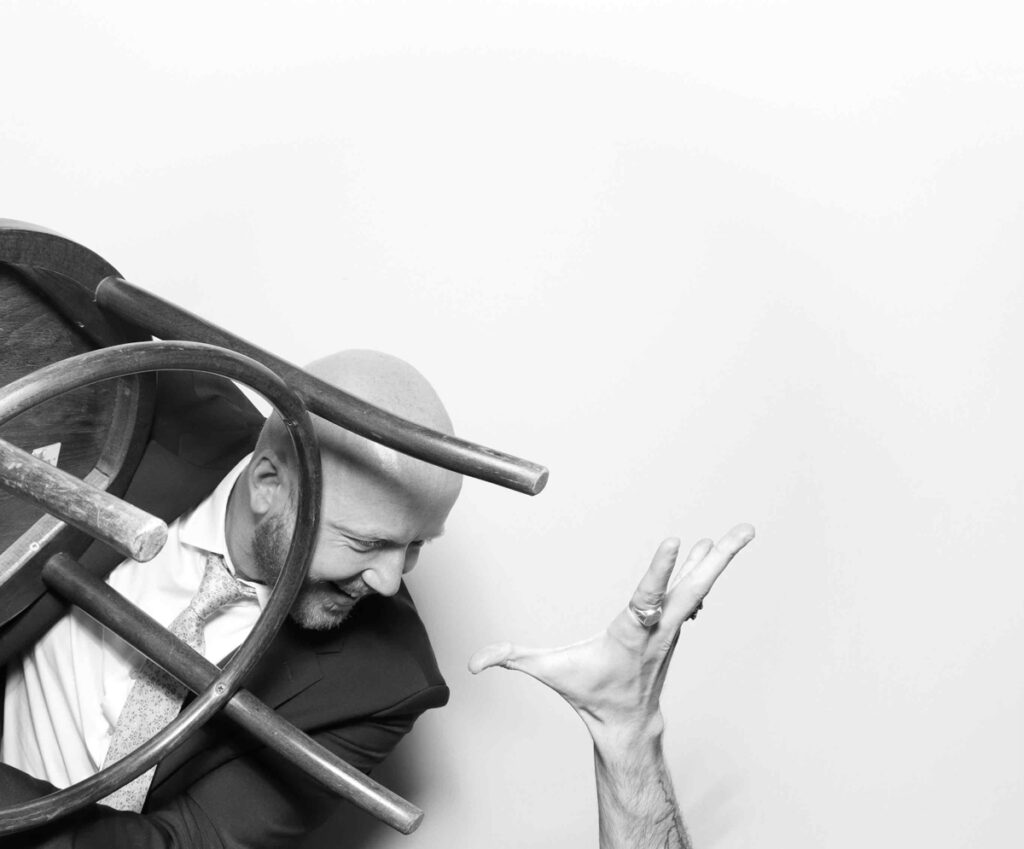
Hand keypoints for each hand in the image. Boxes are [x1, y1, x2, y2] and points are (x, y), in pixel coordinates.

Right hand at [468, 524, 754, 742]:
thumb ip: (511, 660)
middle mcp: (659, 627)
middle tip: (744, 532)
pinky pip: (694, 590)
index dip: (660, 571)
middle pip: (693, 588)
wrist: (627, 721)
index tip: (674, 541)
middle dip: (718, 561)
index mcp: (630, 635)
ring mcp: (672, 625)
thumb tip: (474, 663)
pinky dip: (707, 568)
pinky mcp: (674, 622)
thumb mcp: (549, 674)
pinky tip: (715, 549)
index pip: (646, 599)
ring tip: (742, 532)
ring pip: (700, 586)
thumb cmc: (590, 693)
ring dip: (720, 559)